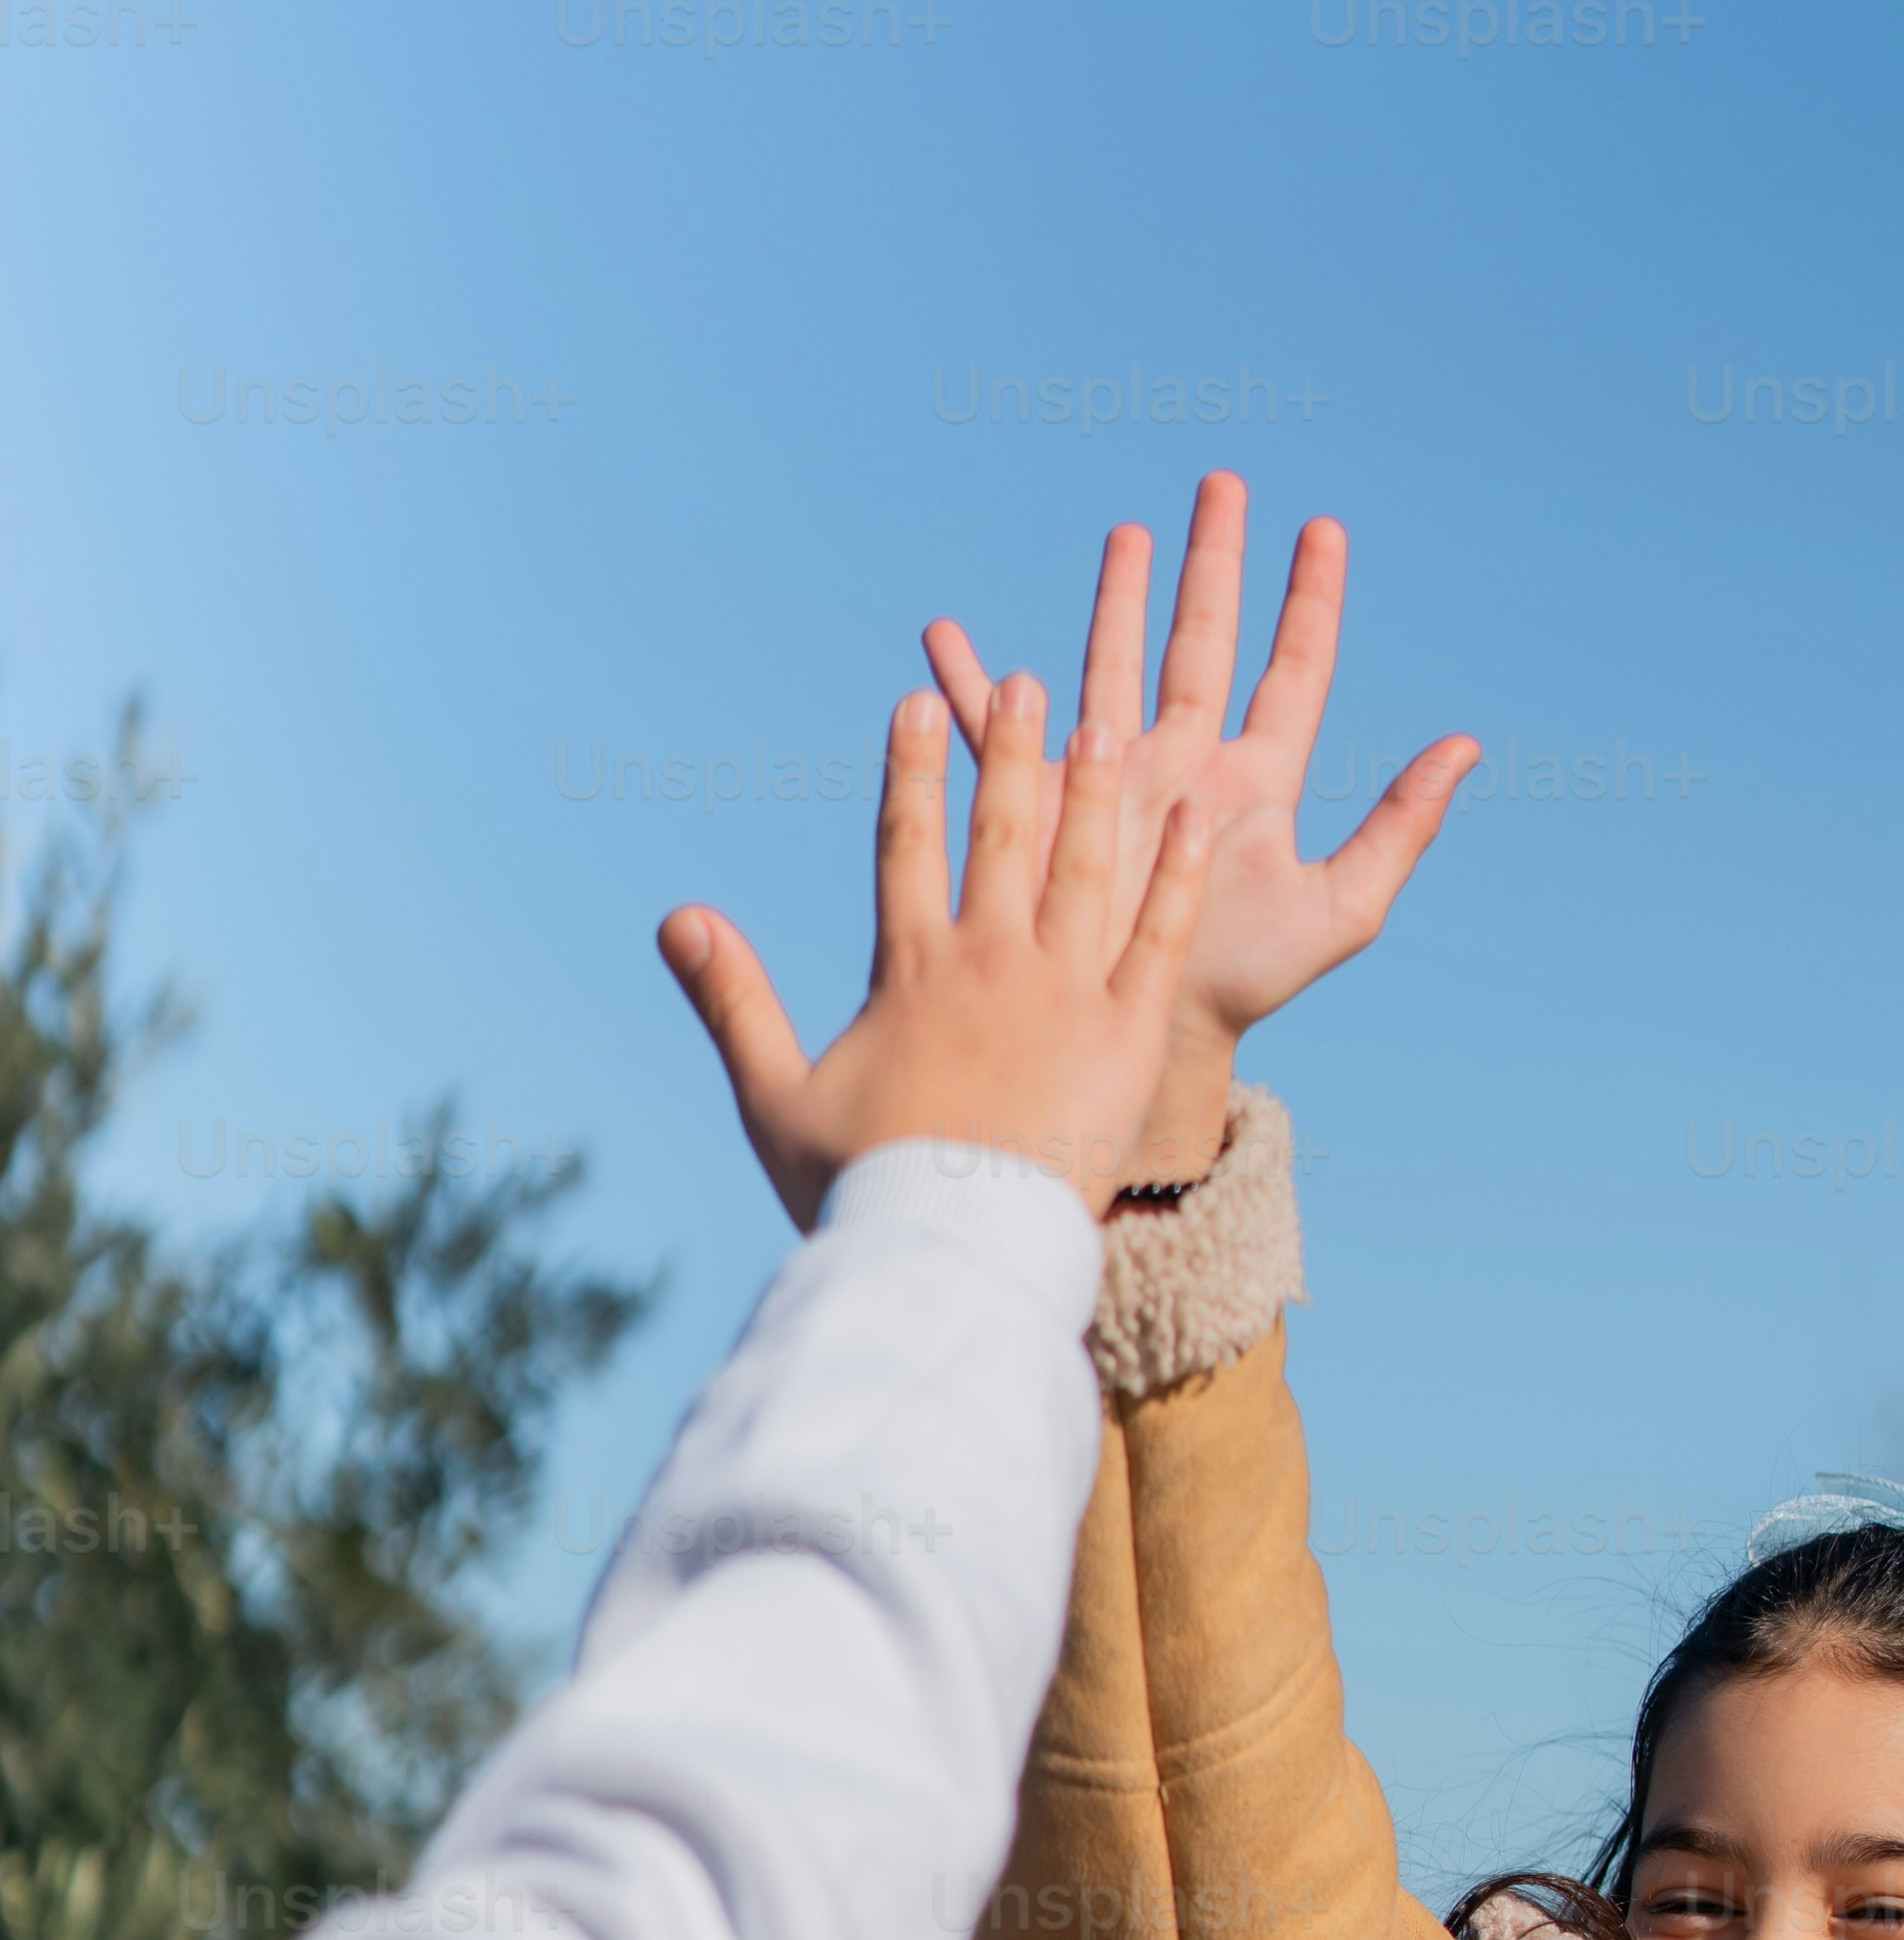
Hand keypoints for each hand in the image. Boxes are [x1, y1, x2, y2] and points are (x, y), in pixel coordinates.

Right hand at [659, 675, 1207, 1232]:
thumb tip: (674, 917)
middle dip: (1008, 752)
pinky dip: (1177, 880)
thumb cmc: (860, 1192)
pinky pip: (1160, 942)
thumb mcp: (775, 1095)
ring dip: (1094, 793)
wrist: (951, 1256)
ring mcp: (1064, 995)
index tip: (918, 705)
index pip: (906, 846)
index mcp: (910, 971)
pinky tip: (1192, 822)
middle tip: (1024, 683)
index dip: (913, 773)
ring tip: (1103, 726)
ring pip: (1084, 869)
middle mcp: (989, 962)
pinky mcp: (1126, 1038)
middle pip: (1001, 835)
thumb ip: (731, 999)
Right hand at [925, 475, 1475, 1175]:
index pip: (1291, 669)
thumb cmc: (1247, 980)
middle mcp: (1186, 762)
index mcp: (1254, 779)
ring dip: (1117, 599)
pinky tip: (946, 639)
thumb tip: (1467, 745)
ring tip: (1128, 534)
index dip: (1309, 599)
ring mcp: (1115, 774)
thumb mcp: (1341, 907)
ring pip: (1116, 661)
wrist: (1153, 1029)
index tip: (1322, 528)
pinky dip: (971, 685)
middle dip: (1213, 564)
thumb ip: (1401, 826)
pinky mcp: (1048, 800)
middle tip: (1223, 486)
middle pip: (1203, 639)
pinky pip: (1004, 731)